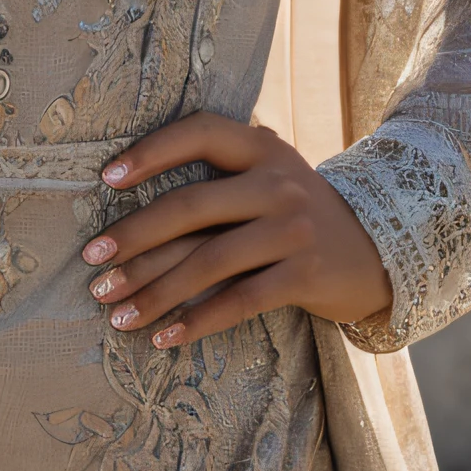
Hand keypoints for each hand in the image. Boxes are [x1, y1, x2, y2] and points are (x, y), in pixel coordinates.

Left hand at [82, 113, 391, 348]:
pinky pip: (239, 302)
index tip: (105, 178)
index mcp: (263, 148)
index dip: (151, 151)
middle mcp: (278, 182)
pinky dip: (196, 322)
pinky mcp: (305, 275)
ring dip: (154, 291)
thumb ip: (220, 181)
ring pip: (207, 261)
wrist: (379, 251)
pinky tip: (163, 337)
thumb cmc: (300, 215)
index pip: (199, 133)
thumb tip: (130, 207)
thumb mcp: (271, 179)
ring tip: (114, 313)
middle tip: (91, 263)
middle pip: (190, 206)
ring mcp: (293, 229)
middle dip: (134, 238)